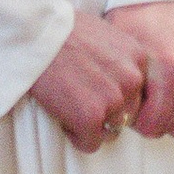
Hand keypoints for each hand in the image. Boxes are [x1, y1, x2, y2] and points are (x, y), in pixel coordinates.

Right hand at [28, 11, 146, 152]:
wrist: (34, 33)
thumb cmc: (62, 30)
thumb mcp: (106, 35)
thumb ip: (120, 59)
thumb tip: (120, 83)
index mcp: (139, 58)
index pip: (138, 92)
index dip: (114, 93)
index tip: (93, 85)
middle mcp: (132, 80)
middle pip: (127, 113)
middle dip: (105, 110)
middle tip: (78, 95)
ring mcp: (113, 100)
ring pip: (111, 131)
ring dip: (91, 123)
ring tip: (69, 102)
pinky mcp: (90, 118)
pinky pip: (90, 144)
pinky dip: (74, 135)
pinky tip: (62, 113)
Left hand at [113, 0, 173, 138]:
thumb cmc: (133, 21)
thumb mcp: (121, 53)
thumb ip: (126, 90)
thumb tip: (122, 122)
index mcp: (170, 70)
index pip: (152, 125)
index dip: (134, 121)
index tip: (127, 108)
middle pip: (170, 127)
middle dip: (152, 120)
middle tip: (140, 103)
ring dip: (171, 117)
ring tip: (156, 98)